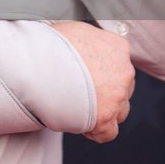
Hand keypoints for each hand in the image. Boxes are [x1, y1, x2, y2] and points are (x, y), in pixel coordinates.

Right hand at [52, 21, 134, 142]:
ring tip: (80, 108)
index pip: (119, 62)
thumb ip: (88, 41)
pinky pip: (108, 132)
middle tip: (81, 91)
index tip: (87, 75)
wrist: (40, 65)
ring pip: (120, 110)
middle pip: (123, 87)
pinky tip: (81, 124)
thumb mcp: (74, 31)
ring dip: (103, 111)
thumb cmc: (51, 45)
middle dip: (105, 92)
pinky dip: (96, 131)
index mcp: (117, 47)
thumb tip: (82, 45)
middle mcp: (123, 71)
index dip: (102, 72)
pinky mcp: (105, 118)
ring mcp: (117, 96)